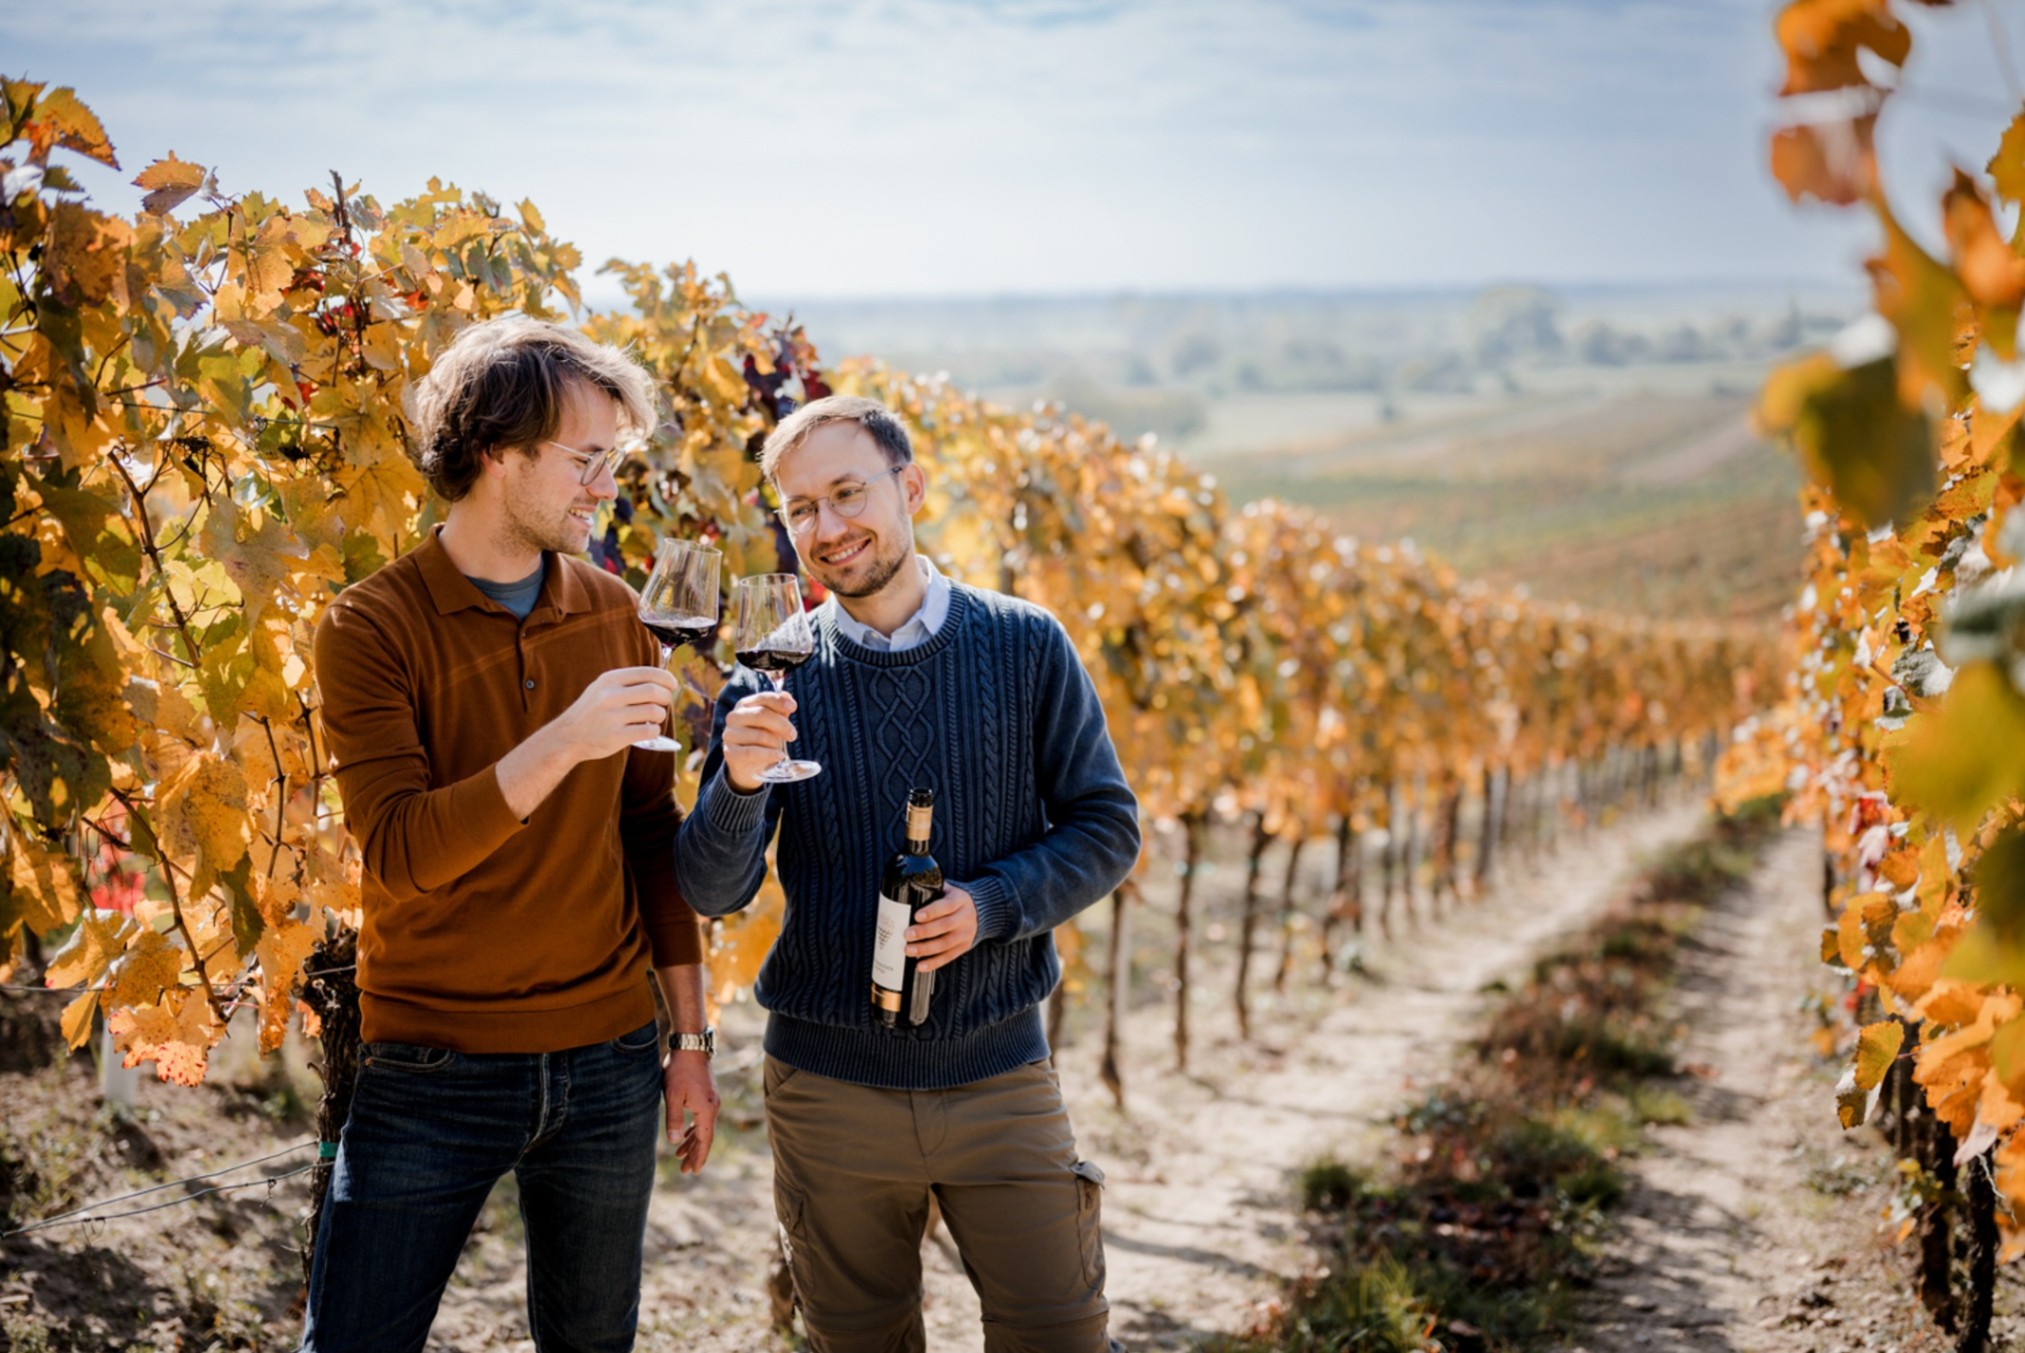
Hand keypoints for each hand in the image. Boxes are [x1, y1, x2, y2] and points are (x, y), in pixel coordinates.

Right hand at [557, 666, 678, 761]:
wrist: (567, 736)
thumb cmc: (592, 712)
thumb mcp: (602, 688)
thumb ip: (627, 682)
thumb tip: (662, 680)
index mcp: (610, 680)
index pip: (647, 672)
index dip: (666, 678)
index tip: (672, 685)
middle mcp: (610, 695)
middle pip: (654, 691)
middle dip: (666, 697)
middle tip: (664, 703)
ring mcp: (613, 716)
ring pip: (654, 711)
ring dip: (660, 715)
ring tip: (653, 718)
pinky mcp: (616, 736)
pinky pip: (648, 731)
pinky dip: (654, 731)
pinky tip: (649, 730)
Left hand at [664, 1051, 718, 1173]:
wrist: (691, 1046)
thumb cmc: (680, 1070)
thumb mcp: (672, 1095)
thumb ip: (674, 1119)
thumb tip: (674, 1141)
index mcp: (706, 1110)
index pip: (704, 1139)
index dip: (699, 1156)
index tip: (693, 1170)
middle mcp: (712, 1107)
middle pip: (705, 1136)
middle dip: (695, 1153)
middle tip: (685, 1170)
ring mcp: (711, 1100)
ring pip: (703, 1127)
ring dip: (693, 1142)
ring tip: (680, 1155)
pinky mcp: (706, 1095)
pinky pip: (701, 1118)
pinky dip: (693, 1129)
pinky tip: (686, 1134)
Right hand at [720, 689, 797, 792]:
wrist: (749, 766)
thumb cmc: (763, 740)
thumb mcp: (773, 724)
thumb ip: (780, 710)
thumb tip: (787, 696)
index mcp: (744, 705)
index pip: (763, 698)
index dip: (779, 701)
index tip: (793, 707)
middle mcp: (734, 717)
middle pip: (761, 714)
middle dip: (782, 724)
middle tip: (793, 735)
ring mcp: (730, 735)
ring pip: (760, 735)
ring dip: (775, 743)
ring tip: (779, 749)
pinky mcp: (730, 753)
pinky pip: (753, 752)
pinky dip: (770, 755)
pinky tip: (779, 756)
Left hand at [907, 885, 978, 972]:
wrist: (979, 911)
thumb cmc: (952, 899)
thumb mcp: (946, 890)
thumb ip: (930, 890)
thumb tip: (903, 891)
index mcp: (960, 900)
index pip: (947, 906)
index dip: (932, 911)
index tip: (916, 916)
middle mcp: (965, 917)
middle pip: (945, 926)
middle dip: (924, 932)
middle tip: (907, 934)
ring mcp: (965, 934)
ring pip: (945, 944)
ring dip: (926, 949)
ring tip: (908, 950)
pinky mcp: (963, 947)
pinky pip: (948, 957)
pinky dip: (933, 963)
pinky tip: (920, 966)